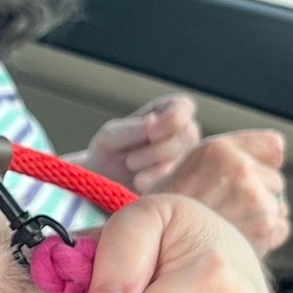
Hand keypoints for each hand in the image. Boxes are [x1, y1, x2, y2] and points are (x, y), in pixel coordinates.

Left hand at [84, 94, 202, 190]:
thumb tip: (153, 121)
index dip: (170, 120)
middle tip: (131, 159)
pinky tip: (139, 183)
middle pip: (186, 137)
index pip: (184, 108)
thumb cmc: (110, 151)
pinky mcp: (184, 182)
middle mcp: (186, 133)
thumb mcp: (111, 135)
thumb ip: (132, 128)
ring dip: (151, 168)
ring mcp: (189, 158)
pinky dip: (154, 183)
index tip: (151, 133)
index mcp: (171, 110)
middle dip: (154, 151)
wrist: (104, 182)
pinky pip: (177, 183)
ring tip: (132, 168)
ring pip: (182, 162)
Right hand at [153, 130, 290, 255]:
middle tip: (229, 210)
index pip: (274, 148)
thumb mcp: (190, 166)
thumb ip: (229, 156)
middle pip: (275, 181)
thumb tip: (274, 154)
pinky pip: (280, 229)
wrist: (152, 244)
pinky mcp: (264, 228)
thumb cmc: (168, 211)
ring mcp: (255, 199)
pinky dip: (266, 238)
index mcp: (220, 149)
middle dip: (260, 195)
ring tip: (230, 227)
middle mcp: (241, 169)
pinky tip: (238, 240)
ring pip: (278, 206)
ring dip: (262, 217)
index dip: (262, 165)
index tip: (247, 178)